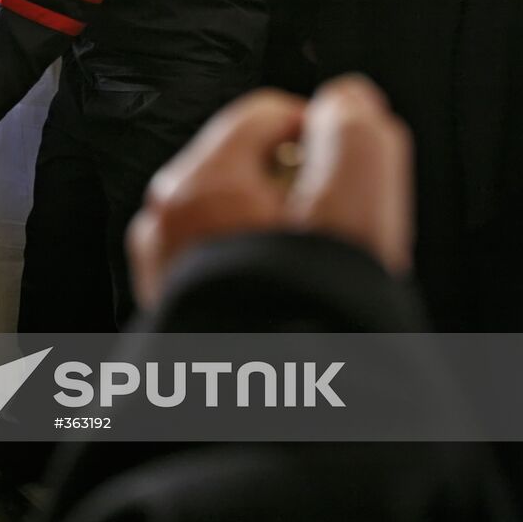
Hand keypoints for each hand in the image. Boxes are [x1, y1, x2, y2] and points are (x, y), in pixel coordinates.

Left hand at [129, 76, 411, 307]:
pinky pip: (225, 262)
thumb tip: (348, 101)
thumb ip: (358, 132)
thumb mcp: (356, 202)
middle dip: (304, 190)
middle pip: (251, 167)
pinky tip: (293, 302)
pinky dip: (261, 270)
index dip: (324, 133)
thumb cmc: (308, 315)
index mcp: (197, 185)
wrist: (275, 420)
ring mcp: (165, 267)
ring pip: (240, 217)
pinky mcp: (176, 309)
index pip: (268, 112)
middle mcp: (165, 221)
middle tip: (339, 234)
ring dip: (285, 233)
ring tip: (319, 275)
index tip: (352, 174)